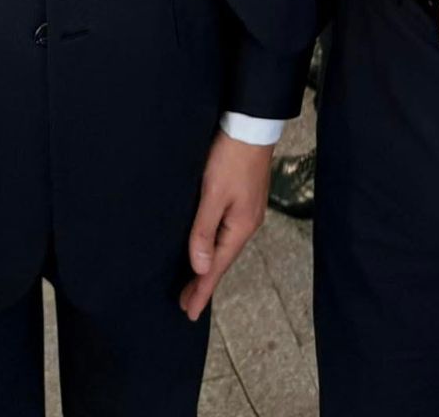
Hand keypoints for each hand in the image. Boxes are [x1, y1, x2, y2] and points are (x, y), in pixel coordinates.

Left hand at [179, 131, 272, 321]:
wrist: (252, 126)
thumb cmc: (231, 157)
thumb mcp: (213, 194)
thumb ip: (204, 231)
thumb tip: (199, 266)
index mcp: (240, 226)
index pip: (217, 267)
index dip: (202, 290)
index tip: (189, 312)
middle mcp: (247, 223)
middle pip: (222, 260)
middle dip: (204, 283)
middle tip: (187, 304)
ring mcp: (247, 212)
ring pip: (225, 247)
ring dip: (209, 266)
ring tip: (195, 283)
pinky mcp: (244, 200)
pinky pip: (227, 234)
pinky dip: (215, 248)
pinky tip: (209, 248)